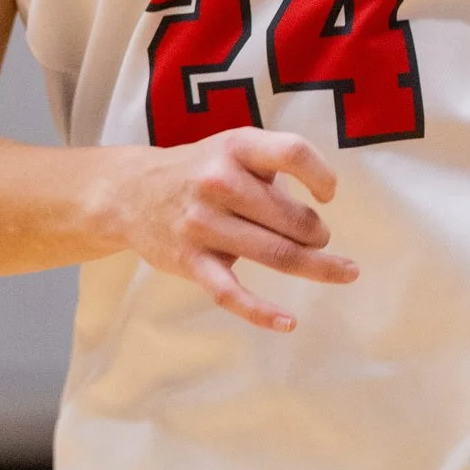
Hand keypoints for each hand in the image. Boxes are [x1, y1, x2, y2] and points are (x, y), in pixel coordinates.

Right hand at [108, 128, 356, 331]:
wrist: (132, 193)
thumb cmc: (200, 170)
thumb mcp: (234, 148)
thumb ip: (273, 167)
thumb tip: (317, 206)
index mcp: (238, 147)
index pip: (294, 153)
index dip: (322, 176)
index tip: (328, 195)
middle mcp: (220, 182)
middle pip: (294, 217)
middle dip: (318, 234)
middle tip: (319, 238)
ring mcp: (204, 224)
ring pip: (276, 253)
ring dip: (316, 265)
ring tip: (337, 269)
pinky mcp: (191, 261)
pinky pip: (232, 293)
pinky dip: (263, 312)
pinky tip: (289, 322)